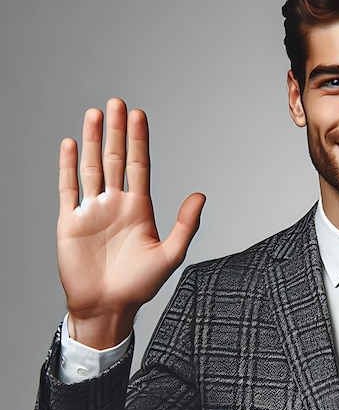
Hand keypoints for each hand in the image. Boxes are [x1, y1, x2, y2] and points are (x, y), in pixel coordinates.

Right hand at [57, 98, 204, 348]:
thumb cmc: (140, 285)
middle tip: (116, 103)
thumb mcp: (170, 255)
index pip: (138, 165)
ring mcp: (92, 210)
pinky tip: (69, 144)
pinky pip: (68, 187)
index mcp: (139, 209)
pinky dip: (67, 166)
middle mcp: (115, 204)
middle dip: (115, 131)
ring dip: (91, 140)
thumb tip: (201, 196)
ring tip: (94, 114)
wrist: (107, 307)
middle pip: (114, 158)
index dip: (138, 140)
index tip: (138, 114)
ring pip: (90, 167)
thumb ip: (185, 225)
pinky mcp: (71, 221)